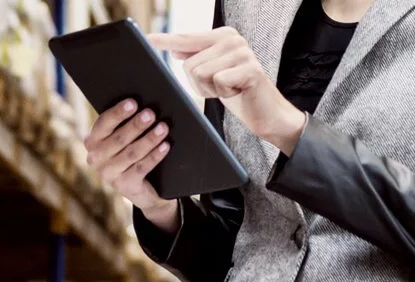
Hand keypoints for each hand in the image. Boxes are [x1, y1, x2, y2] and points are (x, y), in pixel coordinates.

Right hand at [83, 99, 178, 229]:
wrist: (138, 186)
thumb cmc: (129, 150)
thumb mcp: (122, 138)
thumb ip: (124, 123)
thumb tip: (143, 105)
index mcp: (92, 141)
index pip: (103, 124)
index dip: (118, 113)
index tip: (133, 103)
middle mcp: (96, 158)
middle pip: (119, 139)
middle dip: (136, 125)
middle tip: (151, 113)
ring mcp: (109, 174)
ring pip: (132, 153)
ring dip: (149, 139)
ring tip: (163, 128)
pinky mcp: (124, 186)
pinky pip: (141, 168)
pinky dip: (155, 156)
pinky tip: (165, 146)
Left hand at [148, 28, 305, 153]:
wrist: (267, 113)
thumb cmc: (238, 92)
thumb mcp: (213, 72)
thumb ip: (197, 57)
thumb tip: (173, 48)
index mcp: (222, 36)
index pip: (187, 38)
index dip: (166, 40)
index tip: (147, 39)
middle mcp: (233, 39)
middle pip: (189, 64)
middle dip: (199, 83)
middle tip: (220, 87)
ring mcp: (242, 52)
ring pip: (200, 73)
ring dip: (210, 90)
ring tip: (229, 89)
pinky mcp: (250, 69)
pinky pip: (217, 82)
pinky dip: (223, 94)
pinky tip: (236, 93)